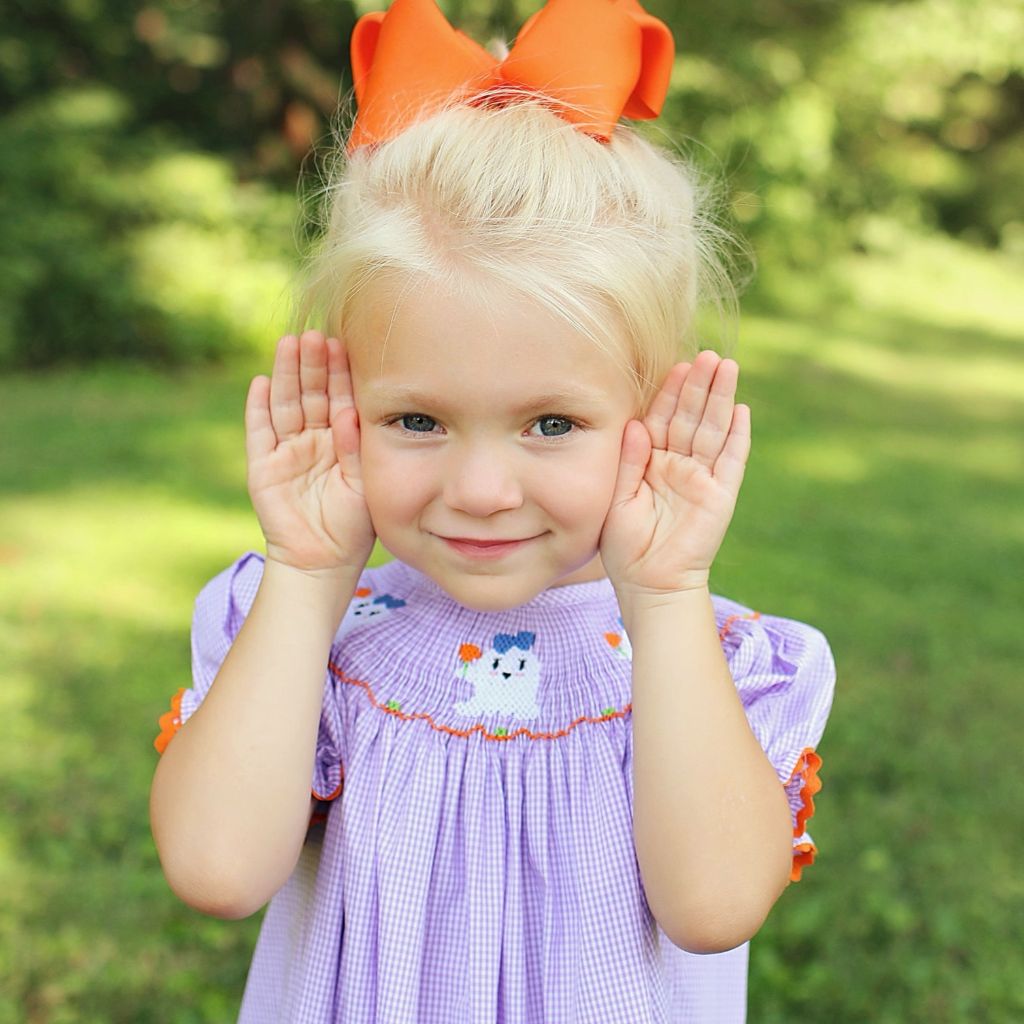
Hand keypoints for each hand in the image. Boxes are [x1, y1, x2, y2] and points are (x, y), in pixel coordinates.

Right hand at [245, 330, 375, 574]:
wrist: (323, 562)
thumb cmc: (353, 525)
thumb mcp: (362, 482)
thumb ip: (356, 447)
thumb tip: (349, 411)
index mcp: (339, 441)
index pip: (339, 398)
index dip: (339, 372)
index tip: (343, 343)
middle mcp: (312, 440)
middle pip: (310, 394)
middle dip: (313, 365)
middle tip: (315, 334)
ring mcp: (286, 452)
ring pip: (285, 405)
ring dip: (286, 375)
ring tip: (289, 344)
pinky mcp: (263, 467)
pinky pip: (259, 432)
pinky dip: (258, 408)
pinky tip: (260, 382)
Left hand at [599, 351, 750, 598]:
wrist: (648, 584)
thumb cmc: (625, 546)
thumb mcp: (619, 497)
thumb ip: (629, 461)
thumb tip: (637, 424)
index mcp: (652, 463)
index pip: (663, 419)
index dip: (671, 393)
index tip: (677, 365)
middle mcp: (679, 465)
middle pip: (693, 417)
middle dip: (700, 386)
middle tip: (708, 353)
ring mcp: (703, 479)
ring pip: (714, 430)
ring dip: (721, 399)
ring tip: (727, 367)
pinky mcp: (720, 495)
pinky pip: (732, 461)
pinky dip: (738, 437)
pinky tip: (742, 410)